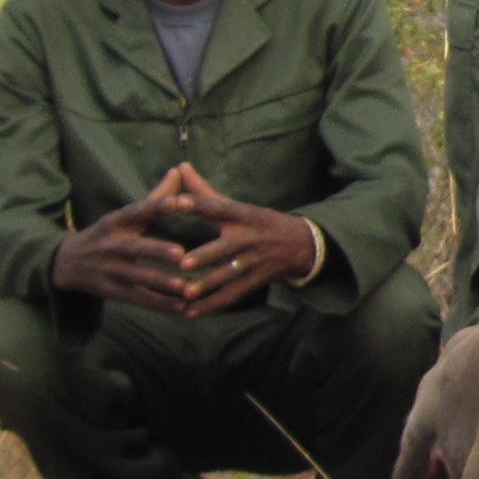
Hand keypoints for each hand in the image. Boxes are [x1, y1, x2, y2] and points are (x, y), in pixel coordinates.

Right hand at [49, 190, 199, 311]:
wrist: (65, 263)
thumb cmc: (107, 234)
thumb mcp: (124, 215)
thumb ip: (156, 196)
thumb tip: (180, 170)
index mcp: (117, 221)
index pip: (139, 210)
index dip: (162, 205)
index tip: (186, 202)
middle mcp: (112, 245)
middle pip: (135, 248)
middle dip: (157, 251)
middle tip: (182, 254)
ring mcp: (110, 270)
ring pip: (138, 278)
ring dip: (162, 283)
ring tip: (186, 288)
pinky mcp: (111, 291)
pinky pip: (138, 299)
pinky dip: (160, 305)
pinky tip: (182, 308)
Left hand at [136, 161, 322, 317]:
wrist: (303, 244)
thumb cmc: (260, 222)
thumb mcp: (238, 205)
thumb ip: (204, 190)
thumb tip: (180, 166)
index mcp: (241, 215)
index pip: (217, 207)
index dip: (197, 204)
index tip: (176, 202)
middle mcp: (248, 238)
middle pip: (225, 247)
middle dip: (205, 256)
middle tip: (183, 262)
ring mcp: (254, 261)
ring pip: (228, 276)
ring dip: (207, 285)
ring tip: (185, 293)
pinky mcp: (256, 281)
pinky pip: (233, 295)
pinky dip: (212, 305)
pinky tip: (191, 312)